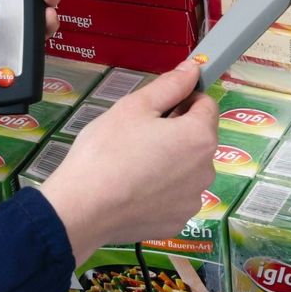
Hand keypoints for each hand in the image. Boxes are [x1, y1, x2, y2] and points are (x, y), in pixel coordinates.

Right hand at [40, 60, 217, 265]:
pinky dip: (161, 190)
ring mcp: (192, 200)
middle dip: (175, 131)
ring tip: (133, 162)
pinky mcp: (177, 222)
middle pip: (198, 138)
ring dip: (170, 161)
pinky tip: (134, 188)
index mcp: (199, 136)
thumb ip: (169, 85)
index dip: (183, 99)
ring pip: (187, 168)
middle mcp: (205, 170)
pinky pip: (175, 196)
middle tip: (138, 133)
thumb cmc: (107, 150)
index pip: (206, 105)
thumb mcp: (134, 107)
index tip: (157, 106)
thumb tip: (192, 69)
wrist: (84, 207)